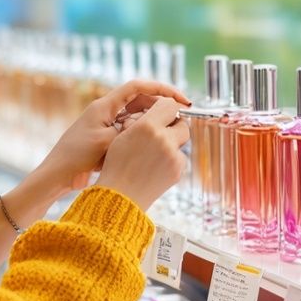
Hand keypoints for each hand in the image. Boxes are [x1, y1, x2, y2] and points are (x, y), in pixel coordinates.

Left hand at [31, 79, 190, 198]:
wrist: (56, 177)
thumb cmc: (77, 157)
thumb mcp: (109, 142)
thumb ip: (132, 130)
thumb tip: (155, 124)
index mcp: (104, 106)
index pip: (138, 87)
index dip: (162, 89)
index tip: (181, 100)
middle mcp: (105, 111)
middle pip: (139, 100)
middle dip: (160, 106)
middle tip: (179, 118)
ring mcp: (104, 125)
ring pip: (135, 117)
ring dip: (152, 121)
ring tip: (169, 132)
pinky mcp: (105, 140)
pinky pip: (129, 131)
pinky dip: (141, 135)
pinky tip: (152, 145)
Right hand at [95, 92, 191, 209]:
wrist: (120, 195)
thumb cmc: (117, 165)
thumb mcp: (123, 136)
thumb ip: (142, 122)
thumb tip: (157, 113)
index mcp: (147, 127)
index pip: (170, 104)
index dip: (167, 107)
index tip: (163, 111)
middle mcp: (164, 139)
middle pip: (183, 123)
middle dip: (174, 125)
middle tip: (163, 130)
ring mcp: (174, 156)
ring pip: (181, 142)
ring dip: (172, 143)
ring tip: (152, 153)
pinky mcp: (178, 170)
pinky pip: (179, 157)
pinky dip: (170, 159)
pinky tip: (154, 166)